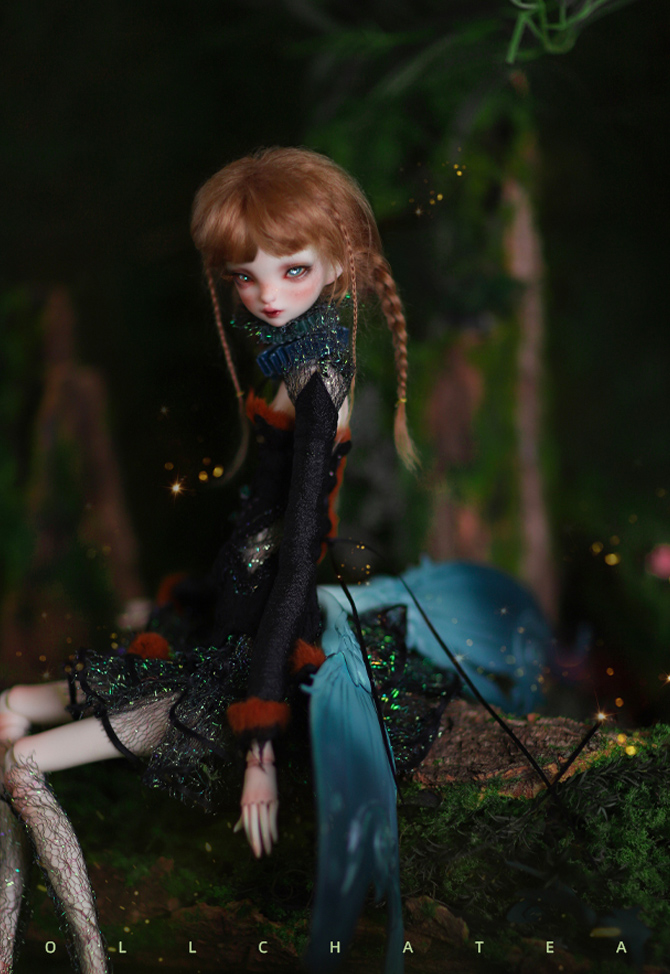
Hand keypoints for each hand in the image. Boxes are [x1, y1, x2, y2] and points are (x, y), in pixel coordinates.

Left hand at [234, 740, 277, 857]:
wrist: (260, 763)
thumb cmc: (252, 782)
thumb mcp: (245, 798)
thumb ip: (242, 816)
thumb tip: (235, 830)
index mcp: (244, 803)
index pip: (247, 825)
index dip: (250, 838)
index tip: (254, 850)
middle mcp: (252, 803)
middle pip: (254, 826)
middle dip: (257, 842)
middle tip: (259, 855)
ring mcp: (262, 800)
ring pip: (264, 823)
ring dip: (266, 838)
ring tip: (268, 849)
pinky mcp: (272, 797)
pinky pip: (272, 815)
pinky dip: (273, 827)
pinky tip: (275, 837)